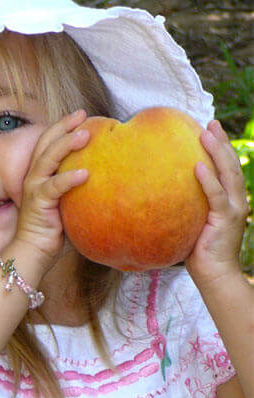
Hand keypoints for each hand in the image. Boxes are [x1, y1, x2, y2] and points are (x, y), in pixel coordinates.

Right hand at [14, 110, 89, 267]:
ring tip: (85, 135)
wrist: (32, 251)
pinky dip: (69, 179)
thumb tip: (107, 181)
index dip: (62, 127)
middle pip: (46, 143)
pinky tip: (86, 174)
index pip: (48, 143)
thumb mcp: (66, 203)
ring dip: (66, 145)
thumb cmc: (52, 229)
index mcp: (40, 174)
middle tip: (83, 114)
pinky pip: (54, 187)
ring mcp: (34, 188)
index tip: (82, 116)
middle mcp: (34, 176)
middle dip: (64, 126)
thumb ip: (77, 189)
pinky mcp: (38, 202)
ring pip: (48, 159)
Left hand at [185, 119, 249, 286]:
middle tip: (210, 123)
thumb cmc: (198, 249)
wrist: (213, 275)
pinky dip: (208, 181)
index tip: (209, 129)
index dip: (221, 148)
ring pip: (228, 175)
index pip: (227, 169)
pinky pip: (216, 197)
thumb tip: (160, 189)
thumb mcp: (193, 221)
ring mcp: (233, 211)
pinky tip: (198, 166)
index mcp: (229, 200)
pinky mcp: (224, 221)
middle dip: (221, 142)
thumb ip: (186, 204)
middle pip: (231, 165)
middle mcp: (236, 202)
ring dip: (217, 152)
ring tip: (206, 134)